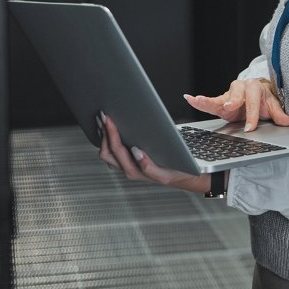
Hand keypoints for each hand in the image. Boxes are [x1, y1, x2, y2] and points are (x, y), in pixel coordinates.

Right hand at [96, 112, 210, 193]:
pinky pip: (146, 169)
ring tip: (116, 128)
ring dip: (117, 144)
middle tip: (106, 117)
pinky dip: (140, 160)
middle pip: (109, 154)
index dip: (101, 132)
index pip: (106, 149)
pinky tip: (137, 149)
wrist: (187, 171)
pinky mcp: (161, 177)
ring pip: (123, 162)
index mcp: (126, 161)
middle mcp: (130, 169)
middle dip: (106, 134)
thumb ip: (137, 133)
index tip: (101, 116)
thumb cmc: (166, 154)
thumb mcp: (149, 143)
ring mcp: (144, 174)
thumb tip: (127, 111)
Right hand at [183, 77, 288, 131]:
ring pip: (219, 98)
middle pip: (236, 95)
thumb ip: (279, 114)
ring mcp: (229, 94)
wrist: (257, 92)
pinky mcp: (220, 101)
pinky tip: (189, 98)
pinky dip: (199, 101)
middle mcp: (240, 88)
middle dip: (233, 101)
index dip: (252, 115)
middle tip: (230, 108)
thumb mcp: (272, 106)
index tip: (250, 128)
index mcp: (254, 87)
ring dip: (210, 100)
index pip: (253, 102)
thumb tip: (288, 121)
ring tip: (199, 100)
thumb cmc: (264, 99)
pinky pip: (209, 102)